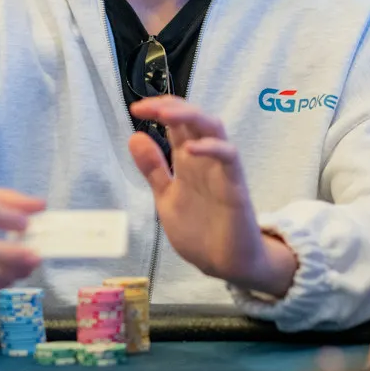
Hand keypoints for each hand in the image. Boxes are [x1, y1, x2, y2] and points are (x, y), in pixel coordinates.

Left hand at [128, 96, 296, 296]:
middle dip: (172, 106)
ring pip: (213, 128)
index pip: (176, 123)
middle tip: (147, 107)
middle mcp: (204, 159)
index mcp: (187, 160)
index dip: (158, 109)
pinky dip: (212, 147)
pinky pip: (229, 157)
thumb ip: (153, 170)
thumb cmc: (200, 230)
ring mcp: (221, 169)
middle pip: (194, 118)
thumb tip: (134, 136)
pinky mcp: (235, 186)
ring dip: (190, 116)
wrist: (224, 265)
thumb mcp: (166, 198)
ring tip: (166, 114)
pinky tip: (191, 148)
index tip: (136, 108)